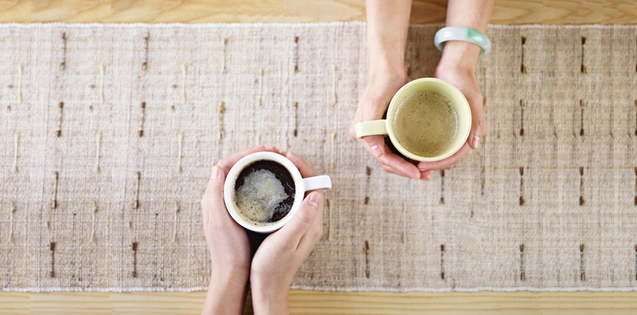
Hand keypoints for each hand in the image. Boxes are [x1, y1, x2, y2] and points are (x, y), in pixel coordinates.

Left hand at [201, 145, 279, 314]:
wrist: (232, 274)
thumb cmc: (227, 251)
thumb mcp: (219, 223)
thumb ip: (215, 197)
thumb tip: (216, 168)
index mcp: (213, 198)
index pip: (226, 165)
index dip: (245, 154)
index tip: (264, 150)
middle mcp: (220, 199)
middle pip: (237, 169)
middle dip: (255, 157)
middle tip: (275, 153)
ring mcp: (231, 207)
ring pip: (244, 179)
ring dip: (259, 168)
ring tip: (277, 163)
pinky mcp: (241, 214)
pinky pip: (250, 190)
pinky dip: (262, 182)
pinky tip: (275, 184)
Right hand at [250, 152, 324, 314]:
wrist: (267, 287)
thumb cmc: (273, 267)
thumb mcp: (287, 241)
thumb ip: (302, 219)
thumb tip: (315, 195)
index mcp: (312, 223)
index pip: (316, 185)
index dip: (303, 167)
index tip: (287, 157)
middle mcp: (310, 221)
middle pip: (308, 185)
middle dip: (296, 168)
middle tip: (278, 157)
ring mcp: (301, 224)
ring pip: (299, 192)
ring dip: (289, 177)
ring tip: (273, 166)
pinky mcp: (291, 227)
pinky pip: (291, 200)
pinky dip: (283, 189)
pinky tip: (269, 188)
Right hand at [349, 71, 432, 180]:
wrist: (387, 71)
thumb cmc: (381, 84)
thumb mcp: (374, 104)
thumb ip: (370, 128)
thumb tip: (376, 151)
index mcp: (361, 133)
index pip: (382, 157)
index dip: (399, 168)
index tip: (416, 173)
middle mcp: (368, 137)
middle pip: (388, 161)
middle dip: (406, 171)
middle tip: (425, 176)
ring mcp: (377, 134)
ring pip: (394, 157)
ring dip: (408, 166)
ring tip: (426, 172)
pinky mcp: (387, 130)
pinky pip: (398, 148)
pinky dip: (409, 155)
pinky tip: (421, 159)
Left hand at [417, 41, 486, 171]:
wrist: (455, 67)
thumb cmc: (464, 80)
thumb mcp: (471, 98)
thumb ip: (476, 119)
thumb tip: (474, 145)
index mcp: (469, 132)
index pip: (454, 157)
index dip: (439, 164)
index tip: (422, 167)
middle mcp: (459, 134)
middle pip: (445, 157)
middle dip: (431, 165)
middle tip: (412, 167)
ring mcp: (449, 129)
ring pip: (438, 151)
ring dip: (426, 159)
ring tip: (409, 161)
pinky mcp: (440, 123)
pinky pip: (431, 140)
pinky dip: (422, 146)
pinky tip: (408, 147)